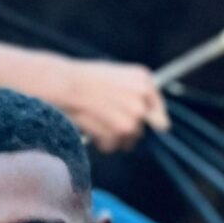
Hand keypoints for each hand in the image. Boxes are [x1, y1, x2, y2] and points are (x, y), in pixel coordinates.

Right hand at [39, 55, 168, 152]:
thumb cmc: (86, 80)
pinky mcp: (123, 130)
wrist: (66, 84)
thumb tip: (154, 122)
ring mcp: (135, 115)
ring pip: (129, 139)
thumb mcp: (117, 76)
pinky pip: (114, 146)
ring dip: (113, 138)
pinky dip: (101, 143)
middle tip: (106, 122)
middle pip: (142, 129)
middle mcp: (144, 98)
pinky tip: (91, 129)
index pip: (158, 111)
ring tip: (96, 123)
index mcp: (144, 81)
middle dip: (126, 130)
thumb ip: (135, 94)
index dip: (147, 121)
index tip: (137, 127)